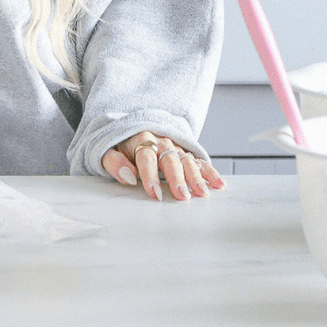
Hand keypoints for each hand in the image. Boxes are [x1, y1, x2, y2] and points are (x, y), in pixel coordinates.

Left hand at [101, 130, 224, 201]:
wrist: (132, 129)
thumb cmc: (119, 146)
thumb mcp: (107, 151)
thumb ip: (114, 162)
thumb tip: (127, 177)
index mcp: (140, 139)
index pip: (146, 157)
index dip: (150, 175)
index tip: (154, 193)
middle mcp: (160, 141)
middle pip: (170, 159)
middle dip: (176, 178)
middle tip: (182, 196)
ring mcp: (175, 146)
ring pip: (187, 160)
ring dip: (196, 176)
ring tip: (202, 193)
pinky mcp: (185, 151)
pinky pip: (199, 161)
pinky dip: (210, 171)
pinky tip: (219, 184)